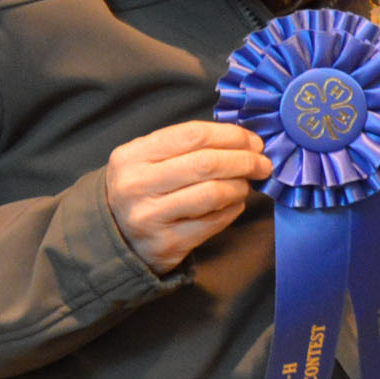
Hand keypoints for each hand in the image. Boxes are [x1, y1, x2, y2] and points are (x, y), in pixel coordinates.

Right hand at [106, 121, 270, 273]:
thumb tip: (246, 140)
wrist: (116, 237)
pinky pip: (214, 221)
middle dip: (245, 161)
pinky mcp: (167, 244)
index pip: (193, 135)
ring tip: (246, 184)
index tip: (253, 141)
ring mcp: (150, 217)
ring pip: (213, 193)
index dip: (231, 135)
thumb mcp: (148, 160)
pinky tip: (235, 203)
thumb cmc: (143, 189)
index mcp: (132, 156)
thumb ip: (188, 146)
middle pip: (206, 164)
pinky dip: (234, 208)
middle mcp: (136, 185)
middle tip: (263, 163)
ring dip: (240, 186)